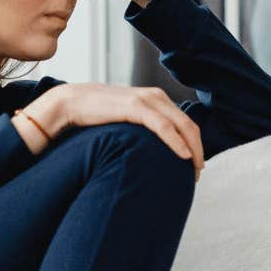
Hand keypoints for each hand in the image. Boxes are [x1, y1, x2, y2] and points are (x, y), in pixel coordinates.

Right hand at [48, 83, 205, 179]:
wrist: (72, 102)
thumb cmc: (99, 116)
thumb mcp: (129, 121)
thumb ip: (144, 128)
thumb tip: (154, 153)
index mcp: (158, 100)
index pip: (186, 123)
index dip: (196, 145)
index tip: (196, 167)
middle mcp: (157, 97)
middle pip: (190, 125)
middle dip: (198, 150)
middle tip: (198, 174)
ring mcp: (148, 99)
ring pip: (182, 126)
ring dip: (192, 149)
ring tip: (194, 170)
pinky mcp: (136, 106)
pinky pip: (164, 126)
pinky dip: (177, 142)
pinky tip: (184, 156)